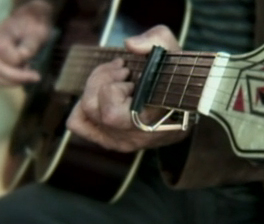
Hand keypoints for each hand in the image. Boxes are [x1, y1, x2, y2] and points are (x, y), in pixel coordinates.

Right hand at [0, 0, 52, 85]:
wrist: (31, 21)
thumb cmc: (34, 26)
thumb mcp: (38, 32)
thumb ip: (30, 44)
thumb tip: (23, 57)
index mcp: (1, 39)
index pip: (4, 56)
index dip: (19, 61)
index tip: (32, 61)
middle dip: (18, 77)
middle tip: (37, 76)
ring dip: (13, 82)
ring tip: (30, 77)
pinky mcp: (0, 65)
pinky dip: (12, 82)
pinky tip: (26, 77)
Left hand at [67, 25, 190, 151]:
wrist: (185, 104)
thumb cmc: (175, 76)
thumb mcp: (171, 51)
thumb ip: (156, 41)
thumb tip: (130, 45)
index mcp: (148, 122)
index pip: (111, 114)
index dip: (114, 86)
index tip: (129, 74)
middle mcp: (132, 137)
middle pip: (92, 108)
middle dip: (102, 80)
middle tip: (122, 71)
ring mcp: (119, 142)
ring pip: (84, 114)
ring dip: (94, 88)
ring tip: (114, 78)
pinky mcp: (108, 140)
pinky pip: (79, 124)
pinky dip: (83, 105)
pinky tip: (102, 94)